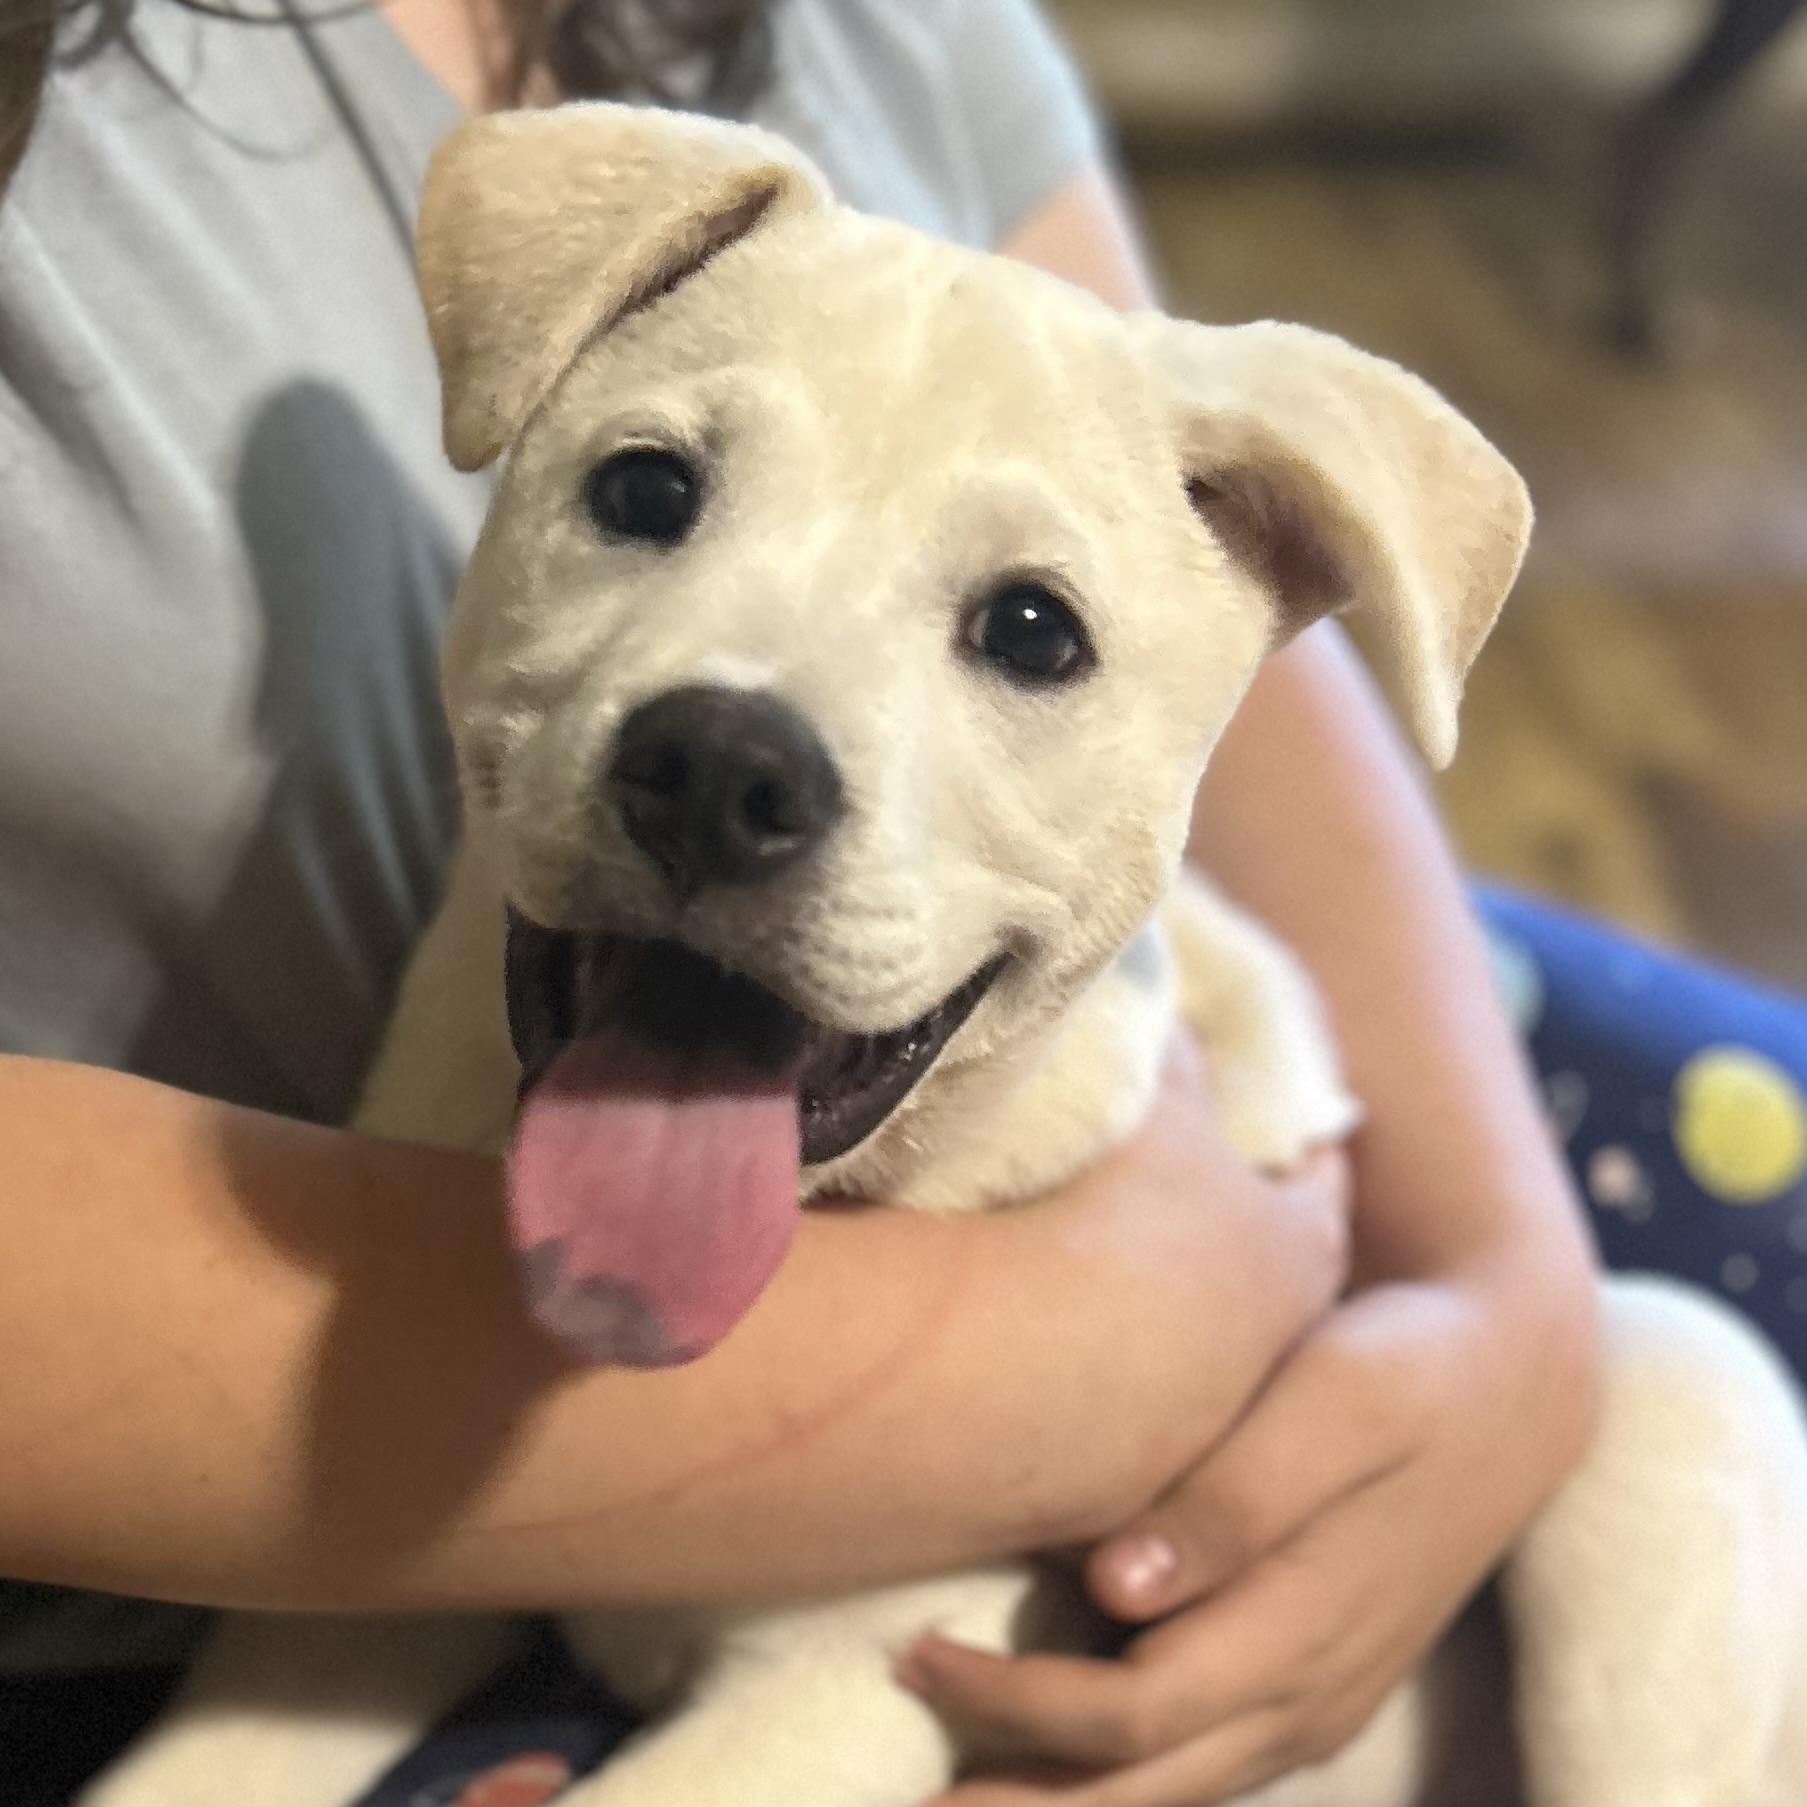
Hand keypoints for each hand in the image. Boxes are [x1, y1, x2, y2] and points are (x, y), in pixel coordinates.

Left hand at [901, 1262, 1598, 1804]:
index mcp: (1307, 1629)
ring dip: (1062, 1804)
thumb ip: (1231, 1498)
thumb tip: (1112, 1588)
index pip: (1131, 1713)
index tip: (915, 1650)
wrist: (1512, 1382)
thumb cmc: (1403, 1371)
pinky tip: (1053, 1762)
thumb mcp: (1332, 1403)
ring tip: (957, 1797)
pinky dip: (1117, 1777)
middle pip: (1139, 1793)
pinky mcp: (1310, 1682)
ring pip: (1170, 1796)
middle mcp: (1310, 1695)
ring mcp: (1317, 1702)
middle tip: (904, 1800)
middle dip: (1016, 1805)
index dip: (1014, 1702)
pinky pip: (1201, 1762)